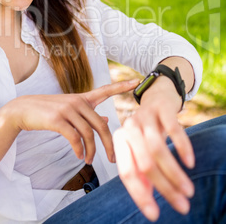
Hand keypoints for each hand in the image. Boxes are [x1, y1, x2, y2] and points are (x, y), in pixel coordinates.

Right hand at [11, 78, 139, 164]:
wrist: (23, 109)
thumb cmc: (49, 111)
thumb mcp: (70, 109)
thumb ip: (89, 113)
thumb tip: (107, 119)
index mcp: (82, 98)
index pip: (105, 90)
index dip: (122, 86)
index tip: (138, 80)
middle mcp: (77, 101)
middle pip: (101, 125)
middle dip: (109, 144)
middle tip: (112, 159)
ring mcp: (67, 109)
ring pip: (88, 133)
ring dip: (91, 151)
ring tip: (89, 160)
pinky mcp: (57, 119)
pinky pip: (74, 138)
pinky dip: (79, 149)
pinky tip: (79, 155)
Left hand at [113, 76, 194, 221]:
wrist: (157, 97)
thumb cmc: (148, 130)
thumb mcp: (140, 150)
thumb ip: (140, 173)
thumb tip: (147, 204)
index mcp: (120, 140)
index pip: (127, 172)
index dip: (139, 195)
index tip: (155, 215)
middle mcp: (129, 128)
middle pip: (144, 163)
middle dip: (164, 187)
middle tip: (182, 205)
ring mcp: (145, 117)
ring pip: (158, 149)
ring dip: (174, 173)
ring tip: (188, 190)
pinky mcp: (162, 109)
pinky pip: (173, 129)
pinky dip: (182, 147)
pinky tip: (190, 163)